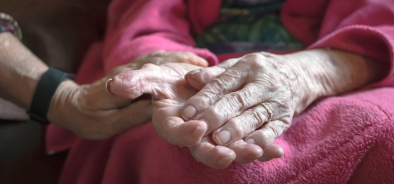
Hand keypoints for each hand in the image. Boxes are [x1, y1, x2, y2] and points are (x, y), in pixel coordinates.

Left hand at [46, 50, 207, 139]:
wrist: (72, 105)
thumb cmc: (88, 120)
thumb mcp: (108, 124)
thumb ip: (132, 114)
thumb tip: (159, 108)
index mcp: (121, 84)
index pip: (148, 77)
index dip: (170, 80)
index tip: (192, 81)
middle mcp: (129, 71)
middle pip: (159, 64)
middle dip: (184, 68)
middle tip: (208, 73)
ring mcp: (133, 67)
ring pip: (161, 58)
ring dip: (183, 61)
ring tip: (206, 67)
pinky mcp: (136, 68)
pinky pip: (159, 58)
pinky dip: (177, 59)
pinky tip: (193, 62)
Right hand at [109, 62, 276, 168]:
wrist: (184, 84)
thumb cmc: (165, 81)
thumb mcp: (149, 77)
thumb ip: (135, 83)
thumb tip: (115, 86)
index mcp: (170, 124)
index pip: (175, 133)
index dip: (185, 133)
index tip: (197, 129)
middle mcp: (191, 135)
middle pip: (202, 149)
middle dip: (216, 152)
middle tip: (231, 154)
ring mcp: (211, 137)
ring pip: (227, 149)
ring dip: (243, 151)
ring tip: (261, 152)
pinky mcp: (228, 134)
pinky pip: (244, 142)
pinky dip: (260, 145)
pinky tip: (278, 149)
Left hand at [181, 49, 387, 164]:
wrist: (299, 75)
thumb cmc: (258, 71)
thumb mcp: (238, 65)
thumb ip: (215, 74)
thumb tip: (190, 78)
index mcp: (249, 67)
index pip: (223, 83)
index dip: (204, 98)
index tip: (186, 112)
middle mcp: (264, 83)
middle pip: (238, 101)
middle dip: (217, 115)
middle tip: (200, 128)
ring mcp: (276, 102)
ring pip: (254, 117)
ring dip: (237, 130)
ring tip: (219, 140)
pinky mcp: (285, 119)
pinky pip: (273, 131)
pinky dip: (261, 141)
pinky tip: (247, 149)